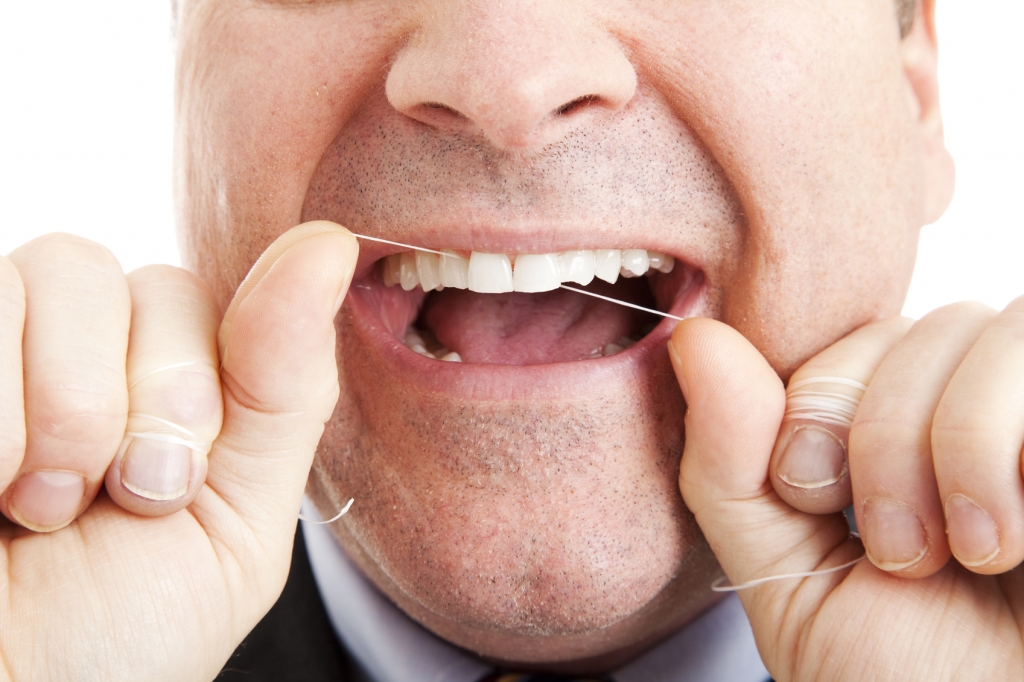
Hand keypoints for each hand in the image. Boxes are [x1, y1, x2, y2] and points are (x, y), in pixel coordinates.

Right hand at [0, 222, 355, 680]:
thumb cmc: (121, 632)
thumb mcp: (236, 518)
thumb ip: (283, 384)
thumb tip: (328, 241)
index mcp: (153, 379)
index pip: (192, 292)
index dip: (193, 384)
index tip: (175, 487)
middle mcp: (65, 348)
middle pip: (116, 269)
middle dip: (137, 400)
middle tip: (114, 500)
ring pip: (54, 266)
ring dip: (65, 412)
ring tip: (37, 508)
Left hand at [670, 306, 1023, 680]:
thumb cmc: (904, 680)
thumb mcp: (786, 576)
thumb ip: (730, 464)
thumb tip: (694, 336)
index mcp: (893, 435)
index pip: (842, 338)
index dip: (812, 401)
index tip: (812, 498)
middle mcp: (973, 412)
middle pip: (911, 329)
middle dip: (878, 436)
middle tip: (896, 550)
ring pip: (976, 328)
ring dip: (950, 442)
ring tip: (963, 553)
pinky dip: (995, 444)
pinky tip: (1010, 543)